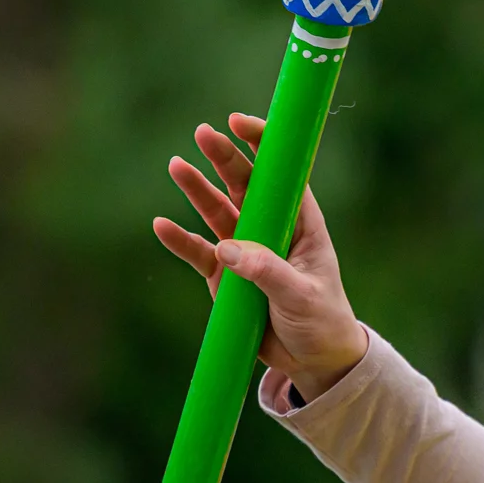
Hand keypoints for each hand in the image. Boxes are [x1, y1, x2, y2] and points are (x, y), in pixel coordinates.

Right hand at [152, 113, 367, 400]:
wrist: (314, 361)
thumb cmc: (321, 321)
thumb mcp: (300, 297)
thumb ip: (267, 273)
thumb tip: (227, 250)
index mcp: (302, 226)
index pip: (283, 178)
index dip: (264, 147)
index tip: (240, 122)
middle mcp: (272, 232)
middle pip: (245, 187)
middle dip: (225, 158)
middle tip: (203, 132)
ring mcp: (246, 252)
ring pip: (218, 212)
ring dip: (198, 190)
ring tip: (176, 165)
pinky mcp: (226, 278)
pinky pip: (199, 253)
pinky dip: (180, 240)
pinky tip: (162, 225)